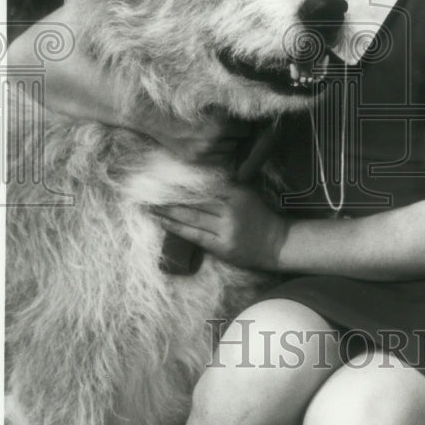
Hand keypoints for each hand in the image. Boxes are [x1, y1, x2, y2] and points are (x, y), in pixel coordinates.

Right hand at [136, 106, 258, 167]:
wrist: (154, 117)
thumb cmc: (182, 105)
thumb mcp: (208, 102)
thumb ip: (227, 108)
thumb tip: (247, 109)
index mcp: (218, 125)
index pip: (245, 128)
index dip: (244, 122)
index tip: (242, 118)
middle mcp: (212, 141)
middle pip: (239, 140)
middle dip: (237, 132)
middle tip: (233, 125)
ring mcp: (202, 153)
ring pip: (229, 150)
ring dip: (228, 142)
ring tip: (220, 133)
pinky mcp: (194, 159)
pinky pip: (217, 159)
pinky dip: (217, 151)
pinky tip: (211, 142)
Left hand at [151, 185, 287, 270]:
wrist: (276, 243)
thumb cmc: (260, 216)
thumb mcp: (247, 193)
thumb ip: (227, 186)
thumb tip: (199, 177)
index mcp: (236, 192)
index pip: (203, 186)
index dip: (182, 183)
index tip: (163, 179)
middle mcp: (230, 209)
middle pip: (194, 200)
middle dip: (170, 196)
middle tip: (148, 191)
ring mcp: (225, 229)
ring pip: (191, 217)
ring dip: (167, 212)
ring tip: (149, 207)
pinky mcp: (222, 246)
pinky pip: (194, 235)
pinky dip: (176, 228)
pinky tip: (162, 222)